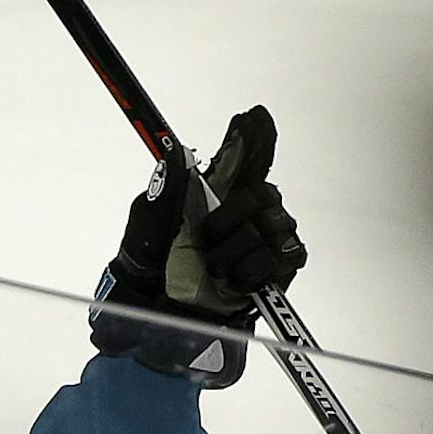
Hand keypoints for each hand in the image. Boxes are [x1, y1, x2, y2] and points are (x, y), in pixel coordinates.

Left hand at [89, 105, 306, 386]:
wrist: (159, 314)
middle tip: (207, 238)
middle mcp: (244, 213)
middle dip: (233, 216)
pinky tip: (235, 281)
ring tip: (214, 268)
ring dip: (236, 251)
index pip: (245, 156)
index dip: (253, 137)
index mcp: (214, 195)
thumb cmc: (150, 267)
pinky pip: (285, 256)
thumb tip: (175, 152)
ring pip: (272, 226)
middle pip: (264, 192)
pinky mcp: (277, 271)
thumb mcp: (147, 224)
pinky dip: (255, 270)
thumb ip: (164, 188)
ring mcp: (264, 240)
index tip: (252, 118)